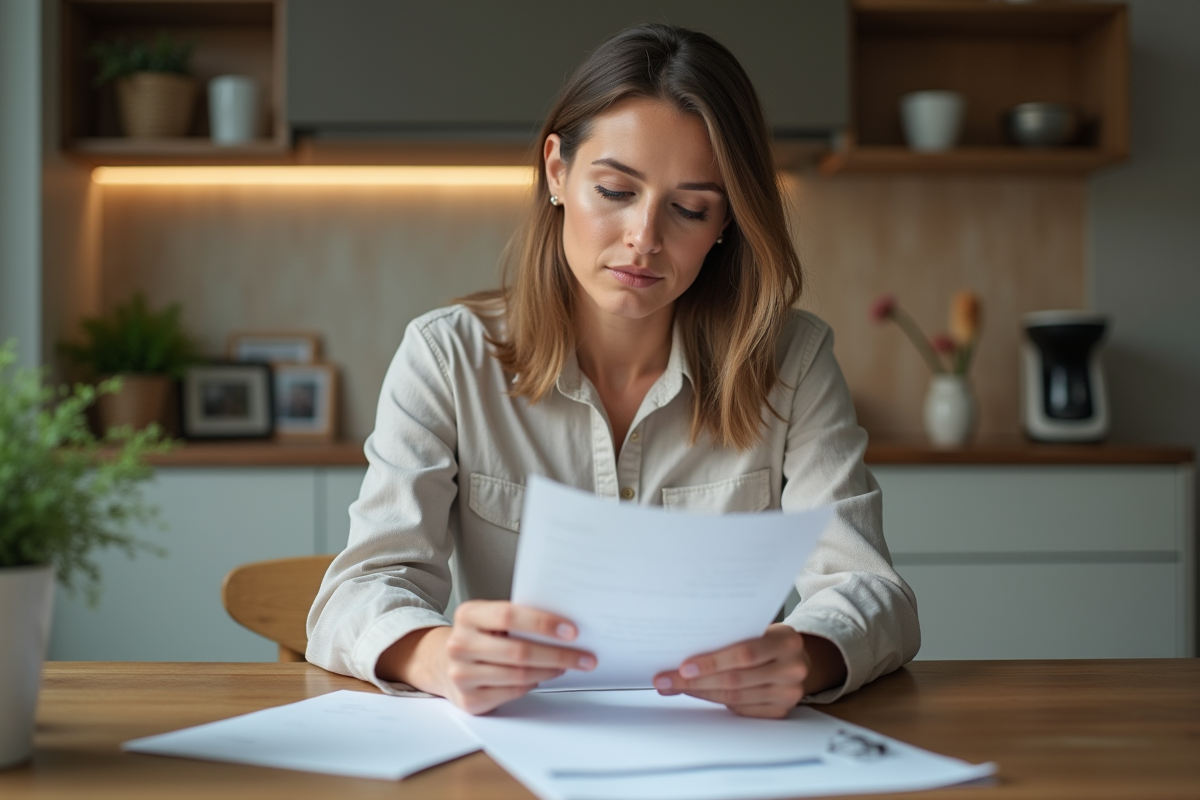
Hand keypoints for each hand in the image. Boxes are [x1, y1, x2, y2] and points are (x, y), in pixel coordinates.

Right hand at [376, 600, 596, 714]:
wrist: (441, 663)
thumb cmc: (478, 636)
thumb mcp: (489, 618)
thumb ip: (517, 618)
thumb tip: (564, 626)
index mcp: (468, 615)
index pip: (509, 616)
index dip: (543, 623)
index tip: (571, 631)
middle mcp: (460, 644)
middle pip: (520, 652)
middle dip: (559, 655)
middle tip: (585, 656)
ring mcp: (462, 674)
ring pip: (520, 675)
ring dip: (551, 671)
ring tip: (568, 665)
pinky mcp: (469, 700)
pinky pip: (513, 692)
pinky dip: (533, 684)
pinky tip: (543, 677)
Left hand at [652, 625, 845, 718]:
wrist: (797, 658)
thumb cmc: (769, 640)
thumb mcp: (759, 629)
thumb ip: (731, 637)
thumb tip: (682, 648)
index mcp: (787, 641)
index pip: (745, 653)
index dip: (712, 662)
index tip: (682, 666)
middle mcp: (792, 668)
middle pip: (735, 679)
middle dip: (695, 681)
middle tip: (666, 680)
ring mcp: (789, 693)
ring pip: (734, 697)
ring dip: (700, 692)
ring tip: (674, 687)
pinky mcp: (780, 711)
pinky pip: (740, 709)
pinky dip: (715, 701)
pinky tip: (697, 693)